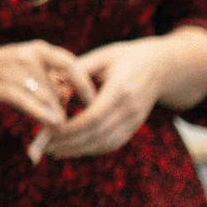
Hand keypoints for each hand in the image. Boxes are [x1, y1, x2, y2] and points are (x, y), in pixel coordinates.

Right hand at [0, 40, 94, 141]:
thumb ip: (50, 78)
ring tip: (63, 127)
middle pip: (58, 85)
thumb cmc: (5, 69)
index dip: (84, 83)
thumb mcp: (30, 66)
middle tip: (75, 120)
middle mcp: (28, 55)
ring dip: (57, 114)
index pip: (70, 64)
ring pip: (45, 96)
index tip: (95, 99)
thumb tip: (69, 98)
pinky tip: (52, 124)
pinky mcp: (2, 86)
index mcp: (39, 49)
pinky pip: (29, 103)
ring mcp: (14, 70)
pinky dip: (43, 115)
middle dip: (66, 105)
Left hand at [41, 39, 169, 159]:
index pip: (94, 116)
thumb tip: (53, 81)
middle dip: (70, 143)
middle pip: (98, 134)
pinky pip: (114, 143)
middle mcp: (130, 108)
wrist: (161, 66)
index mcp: (120, 89)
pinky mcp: (135, 125)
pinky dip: (93, 149)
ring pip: (106, 143)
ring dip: (79, 150)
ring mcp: (135, 120)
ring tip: (55, 151)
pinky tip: (74, 149)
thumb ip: (78, 69)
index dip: (72, 127)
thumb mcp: (102, 56)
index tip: (50, 131)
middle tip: (45, 146)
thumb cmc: (126, 57)